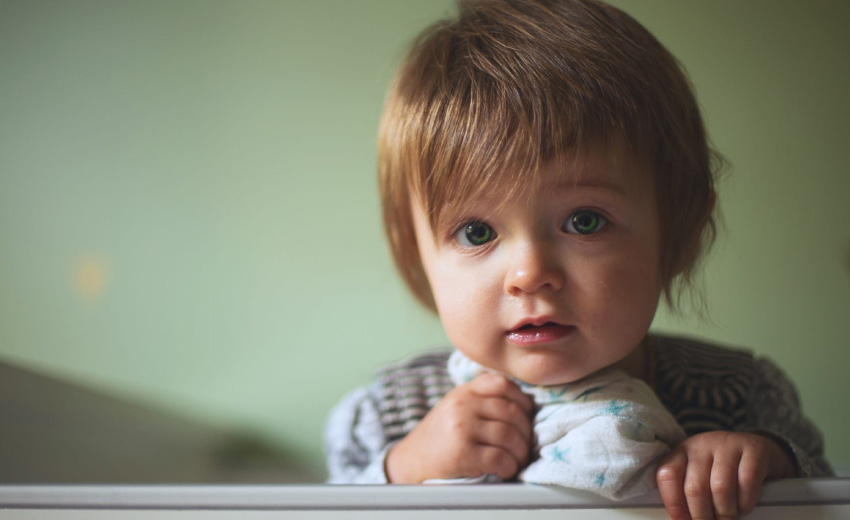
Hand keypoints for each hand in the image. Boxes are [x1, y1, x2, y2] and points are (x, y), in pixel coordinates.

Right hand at [385, 372, 533, 482]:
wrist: (409, 462)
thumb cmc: (438, 438)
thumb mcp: (454, 407)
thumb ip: (481, 399)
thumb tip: (523, 405)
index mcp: (463, 392)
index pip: (502, 384)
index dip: (522, 400)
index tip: (527, 416)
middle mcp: (462, 406)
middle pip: (511, 412)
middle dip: (526, 432)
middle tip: (525, 445)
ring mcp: (462, 428)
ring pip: (509, 436)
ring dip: (520, 452)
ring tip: (517, 460)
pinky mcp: (463, 454)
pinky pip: (500, 458)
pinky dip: (509, 466)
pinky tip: (506, 470)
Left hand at [656, 431, 794, 519]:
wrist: (758, 448)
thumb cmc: (722, 468)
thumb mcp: (700, 473)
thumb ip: (688, 492)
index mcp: (682, 451)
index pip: (667, 475)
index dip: (673, 503)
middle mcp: (701, 445)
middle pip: (695, 488)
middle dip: (702, 516)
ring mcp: (727, 444)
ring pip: (720, 488)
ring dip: (724, 513)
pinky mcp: (753, 450)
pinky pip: (747, 481)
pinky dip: (745, 501)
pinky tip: (744, 507)